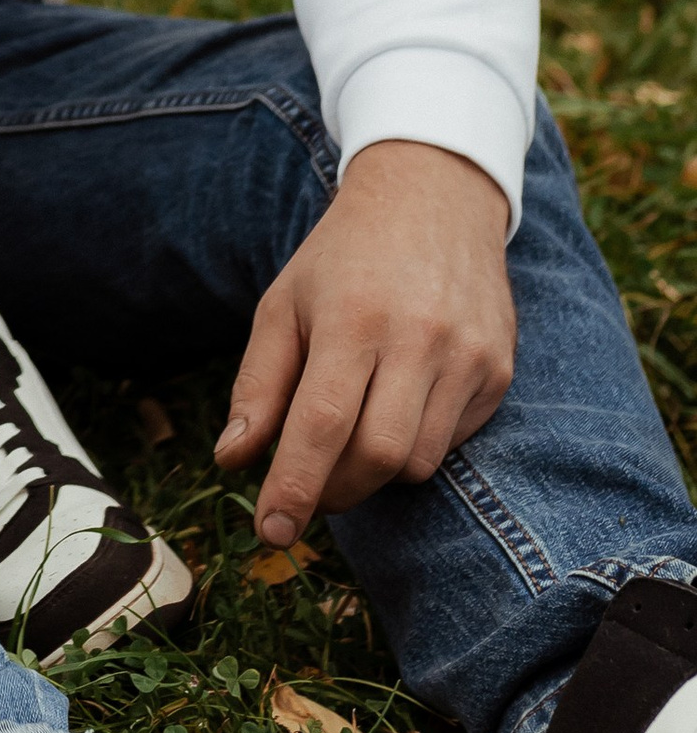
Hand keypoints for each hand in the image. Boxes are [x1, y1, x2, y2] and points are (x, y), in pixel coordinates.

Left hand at [215, 141, 515, 544]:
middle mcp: (420, 340)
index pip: (321, 426)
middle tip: (307, 489)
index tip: (271, 533)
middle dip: (334, 491)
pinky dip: (414, 446)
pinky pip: (452, 442)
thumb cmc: (343, 258)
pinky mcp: (499, 371)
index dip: (294, 487)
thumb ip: (259, 384)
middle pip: (376, 457)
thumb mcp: (284, 304)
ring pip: (418, 461)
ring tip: (348, 439)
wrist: (434, 199)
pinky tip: (395, 406)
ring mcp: (469, 357)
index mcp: (353, 320)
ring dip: (374, 472)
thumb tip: (233, 459)